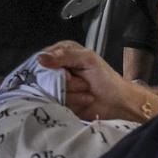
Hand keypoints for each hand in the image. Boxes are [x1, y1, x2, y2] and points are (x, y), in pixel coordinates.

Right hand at [37, 41, 157, 124]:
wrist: (117, 102)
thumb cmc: (106, 79)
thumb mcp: (87, 59)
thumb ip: (64, 56)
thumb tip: (40, 58)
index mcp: (62, 53)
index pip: (42, 58)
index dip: (51, 67)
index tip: (67, 73)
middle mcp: (58, 69)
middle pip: (45, 77)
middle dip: (66, 82)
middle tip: (83, 81)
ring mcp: (58, 87)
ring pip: (51, 92)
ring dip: (73, 93)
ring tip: (87, 90)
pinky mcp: (61, 102)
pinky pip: (57, 104)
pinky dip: (74, 102)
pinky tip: (85, 100)